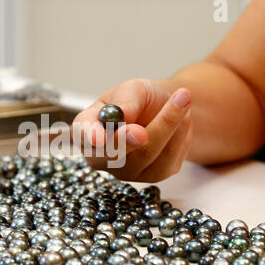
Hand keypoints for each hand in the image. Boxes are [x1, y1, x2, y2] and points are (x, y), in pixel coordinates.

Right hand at [73, 78, 192, 181]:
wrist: (165, 108)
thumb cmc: (140, 98)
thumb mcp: (132, 89)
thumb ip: (126, 102)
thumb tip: (122, 116)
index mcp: (87, 128)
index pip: (82, 134)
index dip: (89, 137)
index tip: (98, 139)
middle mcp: (102, 156)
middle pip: (112, 156)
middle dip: (129, 142)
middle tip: (140, 132)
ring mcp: (126, 171)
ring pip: (146, 155)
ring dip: (168, 124)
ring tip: (182, 98)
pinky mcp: (153, 176)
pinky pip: (168, 159)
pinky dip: (179, 134)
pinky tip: (182, 120)